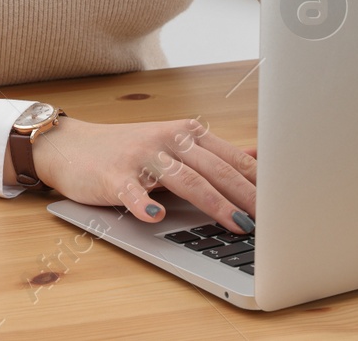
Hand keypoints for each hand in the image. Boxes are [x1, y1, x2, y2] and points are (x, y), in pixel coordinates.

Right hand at [29, 116, 257, 235]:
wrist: (72, 147)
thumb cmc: (127, 151)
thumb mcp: (174, 144)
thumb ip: (215, 153)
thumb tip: (259, 156)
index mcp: (187, 134)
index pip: (232, 159)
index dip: (259, 182)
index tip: (285, 203)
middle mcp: (168, 140)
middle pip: (215, 170)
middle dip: (247, 196)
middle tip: (272, 221)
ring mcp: (141, 156)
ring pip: (184, 180)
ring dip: (213, 203)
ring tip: (235, 224)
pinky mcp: (114, 176)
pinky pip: (132, 192)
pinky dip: (144, 205)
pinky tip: (155, 217)